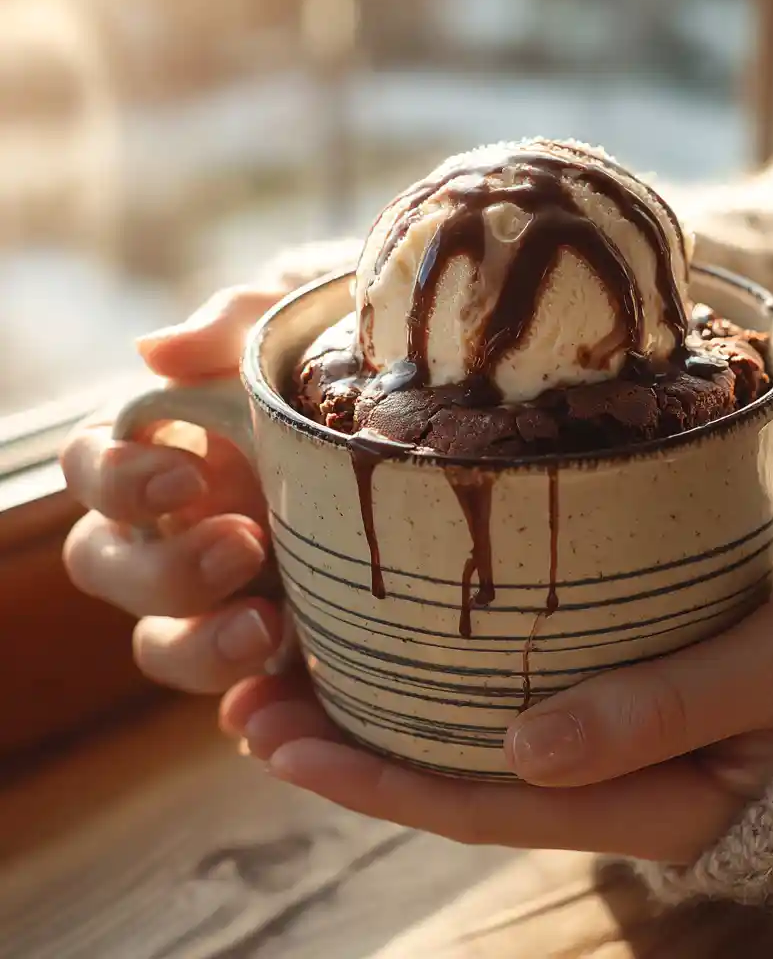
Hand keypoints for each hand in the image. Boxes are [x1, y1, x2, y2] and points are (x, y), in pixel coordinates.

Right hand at [61, 284, 296, 691]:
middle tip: (243, 544)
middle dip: (165, 570)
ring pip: (164, 644)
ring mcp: (217, 592)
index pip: (93, 471)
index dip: (119, 480)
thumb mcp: (290, 330)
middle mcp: (170, 530)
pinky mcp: (272, 638)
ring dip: (201, 648)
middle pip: (111, 571)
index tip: (185, 477)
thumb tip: (155, 351)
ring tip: (270, 629)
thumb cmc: (328, 363)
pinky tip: (284, 713)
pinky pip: (240, 692)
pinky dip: (252, 709)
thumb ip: (228, 328)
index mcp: (158, 453)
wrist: (410, 420)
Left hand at [222, 595, 772, 863]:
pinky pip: (508, 706)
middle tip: (244, 709)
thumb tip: (524, 747)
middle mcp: (612, 788)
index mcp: (647, 802)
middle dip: (346, 749)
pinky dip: (437, 683)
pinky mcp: (612, 701)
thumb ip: (657, 712)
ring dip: (377, 713)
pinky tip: (386, 647)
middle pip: (455, 779)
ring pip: (471, 743)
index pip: (483, 800)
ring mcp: (610, 749)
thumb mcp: (765, 678)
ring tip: (282, 676)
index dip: (377, 777)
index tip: (284, 740)